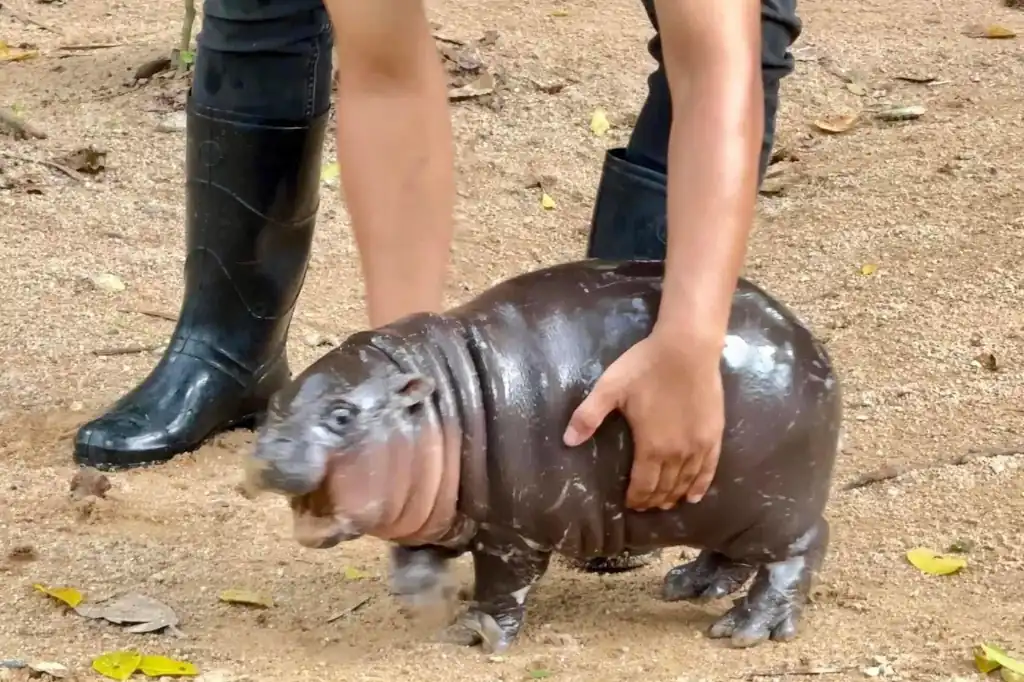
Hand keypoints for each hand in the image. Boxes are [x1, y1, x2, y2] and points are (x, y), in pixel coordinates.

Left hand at [562, 327, 724, 510]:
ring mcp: (699, 445)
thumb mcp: (610, 388)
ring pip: (686, 482)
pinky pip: (709, 469)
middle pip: (665, 487)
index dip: (636, 498)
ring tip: (665, 504)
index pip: (643, 485)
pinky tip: (695, 496)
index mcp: (651, 447)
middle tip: (644, 507)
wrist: (688, 347)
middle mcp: (677, 453)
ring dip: (674, 496)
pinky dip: (700, 486)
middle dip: (653, 500)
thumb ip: (588, 416)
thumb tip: (567, 441)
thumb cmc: (646, 366)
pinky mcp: (714, 434)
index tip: (630, 504)